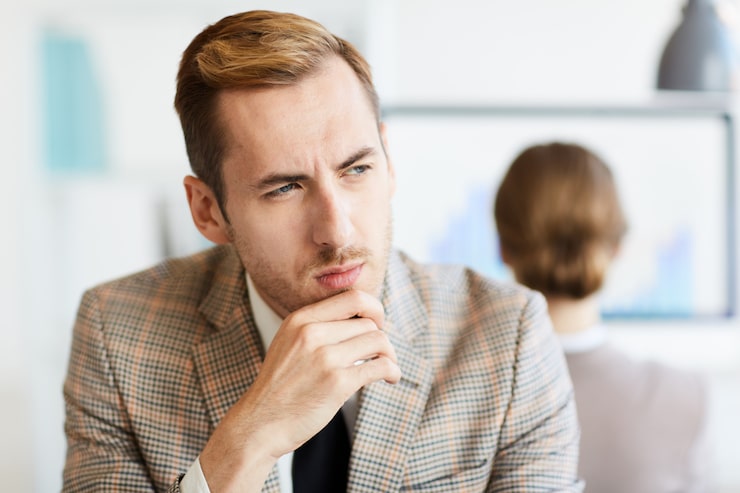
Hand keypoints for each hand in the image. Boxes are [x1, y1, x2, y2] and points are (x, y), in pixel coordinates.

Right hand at [199, 289, 400, 491]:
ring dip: (389, 354)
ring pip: (378, 341)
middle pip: (368, 323)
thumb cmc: (280, 386)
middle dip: (380, 338)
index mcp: (300, 319)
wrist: (259, 423)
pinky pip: (380, 366)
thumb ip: (318, 327)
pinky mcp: (337, 383)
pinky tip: (390, 378)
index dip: (373, 308)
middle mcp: (311, 333)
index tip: (377, 323)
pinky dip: (392, 371)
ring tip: (387, 366)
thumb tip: (362, 319)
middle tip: (380, 354)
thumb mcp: (289, 343)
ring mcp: (324, 357)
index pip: (352, 298)